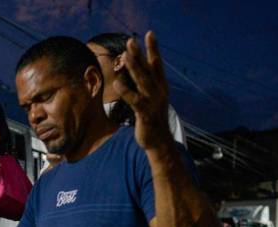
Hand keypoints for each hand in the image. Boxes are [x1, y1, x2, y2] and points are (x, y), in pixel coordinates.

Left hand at [114, 31, 172, 151]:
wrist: (159, 142)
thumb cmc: (151, 119)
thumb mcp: (149, 100)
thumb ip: (141, 86)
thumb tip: (130, 73)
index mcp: (161, 86)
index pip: (156, 64)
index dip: (153, 49)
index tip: (149, 33)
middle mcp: (159, 91)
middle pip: (148, 69)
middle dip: (139, 54)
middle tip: (131, 41)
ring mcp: (153, 102)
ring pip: (142, 81)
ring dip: (134, 67)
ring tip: (124, 56)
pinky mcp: (145, 114)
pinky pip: (134, 100)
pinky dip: (126, 91)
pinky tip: (117, 83)